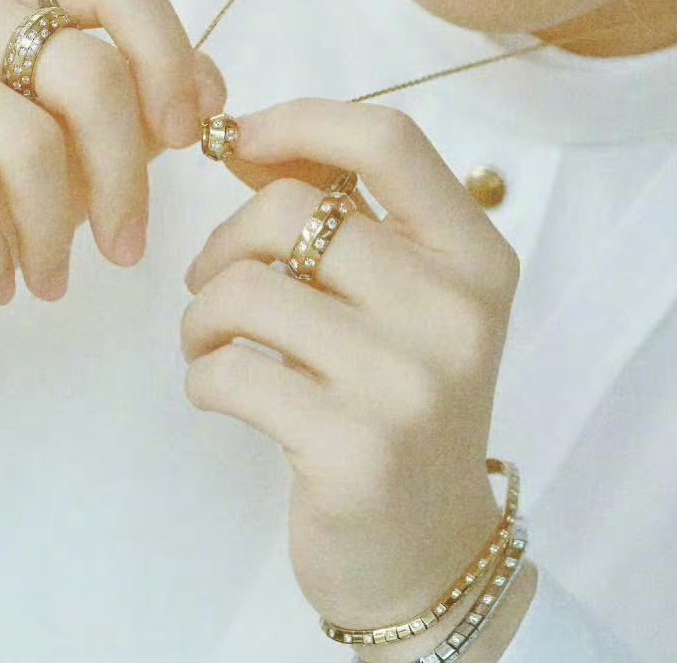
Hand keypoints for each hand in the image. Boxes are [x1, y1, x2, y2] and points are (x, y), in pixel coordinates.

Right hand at [0, 0, 225, 327]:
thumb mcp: (69, 138)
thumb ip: (139, 101)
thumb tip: (214, 86)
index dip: (169, 57)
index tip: (186, 138)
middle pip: (84, 68)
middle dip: (125, 175)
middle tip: (128, 249)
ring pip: (27, 138)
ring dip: (57, 234)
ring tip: (56, 280)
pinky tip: (1, 286)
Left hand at [180, 98, 521, 649]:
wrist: (427, 555)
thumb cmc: (394, 398)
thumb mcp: (396, 294)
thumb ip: (336, 209)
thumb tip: (240, 134)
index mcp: (477, 257)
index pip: (387, 140)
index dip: (297, 121)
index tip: (236, 139)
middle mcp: (457, 313)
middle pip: (292, 210)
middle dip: (225, 241)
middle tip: (215, 282)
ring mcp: (409, 384)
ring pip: (247, 288)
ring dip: (200, 313)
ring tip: (208, 340)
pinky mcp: (355, 450)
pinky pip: (228, 370)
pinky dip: (200, 374)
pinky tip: (218, 389)